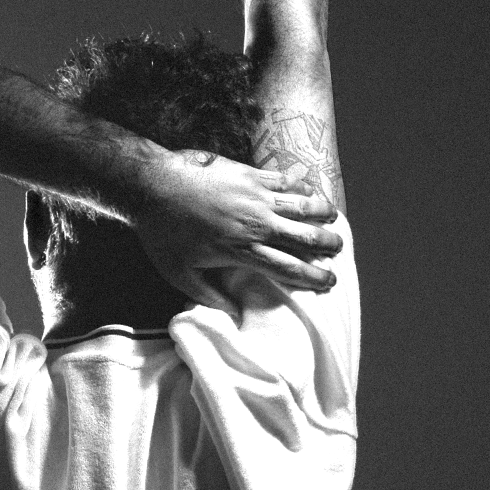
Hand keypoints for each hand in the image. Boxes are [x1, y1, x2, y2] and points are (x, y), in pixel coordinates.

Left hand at [130, 149, 340, 312]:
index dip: (313, 277)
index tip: (329, 282)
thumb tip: (234, 316)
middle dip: (327, 245)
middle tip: (338, 251)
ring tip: (334, 219)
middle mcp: (255, 223)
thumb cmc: (162, 233)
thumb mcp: (180, 275)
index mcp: (242, 250)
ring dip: (322, 213)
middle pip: (304, 236)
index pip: (288, 267)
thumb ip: (209, 297)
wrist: (152, 186)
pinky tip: (311, 190)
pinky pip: (285, 179)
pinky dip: (302, 186)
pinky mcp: (249, 174)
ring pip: (301, 204)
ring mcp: (255, 196)